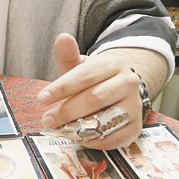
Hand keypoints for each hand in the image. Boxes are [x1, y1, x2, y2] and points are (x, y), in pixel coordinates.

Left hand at [36, 34, 142, 148]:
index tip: (42, 98)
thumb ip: (68, 56)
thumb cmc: (95, 80)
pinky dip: (92, 140)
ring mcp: (134, 106)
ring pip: (105, 119)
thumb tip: (62, 38)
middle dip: (67, 110)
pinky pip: (113, 138)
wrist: (121, 91)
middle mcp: (128, 83)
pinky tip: (78, 136)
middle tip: (48, 120)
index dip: (61, 88)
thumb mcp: (80, 66)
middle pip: (95, 98)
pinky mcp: (136, 127)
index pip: (85, 76)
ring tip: (61, 128)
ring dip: (79, 127)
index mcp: (113, 64)